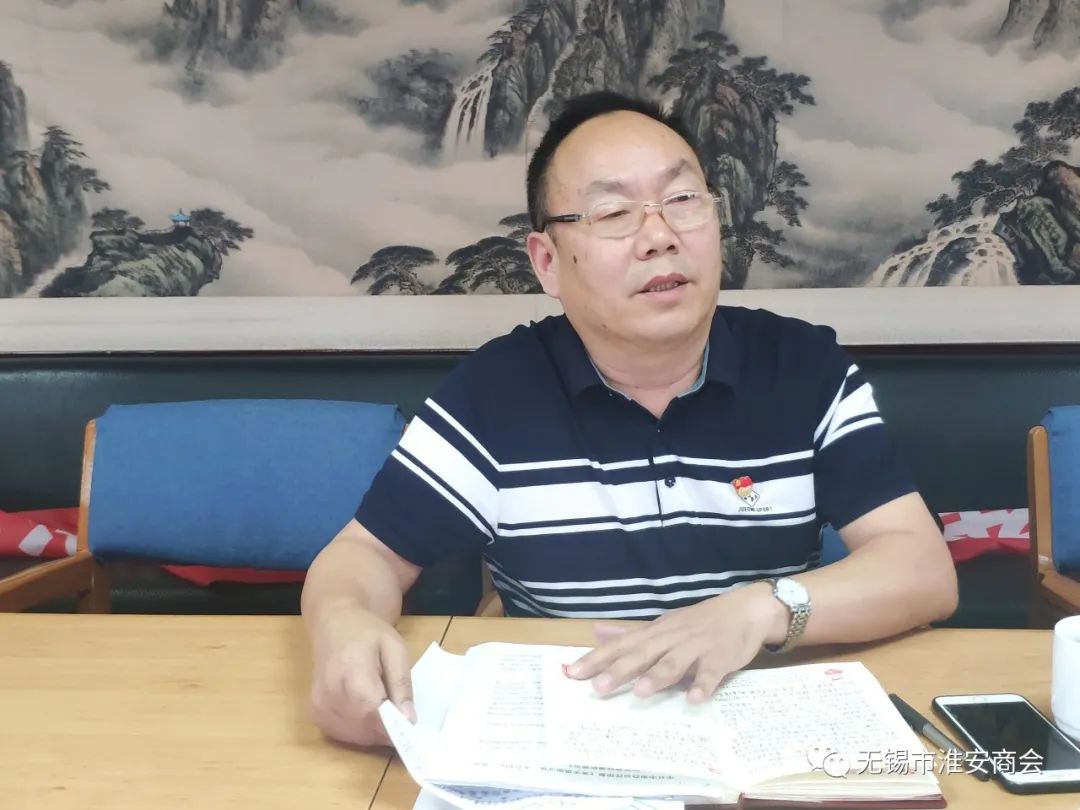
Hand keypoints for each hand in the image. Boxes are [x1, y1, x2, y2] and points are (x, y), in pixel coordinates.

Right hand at [308, 604, 414, 746]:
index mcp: (352, 673)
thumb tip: (409, 719)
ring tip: (385, 711)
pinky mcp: (316, 714)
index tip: (412, 728)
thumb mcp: (395, 648)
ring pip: (356, 736)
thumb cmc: (367, 633)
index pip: (373, 712)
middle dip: (389, 730)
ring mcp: (319, 706)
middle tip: (403, 718)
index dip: (395, 726)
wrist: (333, 625)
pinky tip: (367, 713)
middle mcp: (331, 693)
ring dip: (376, 732)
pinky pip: (344, 735)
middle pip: (366, 728)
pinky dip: (361, 731)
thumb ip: (402, 683)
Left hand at [565, 582, 783, 703]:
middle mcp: (672, 637)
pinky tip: (694, 699)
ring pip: (675, 662)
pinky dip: (703, 685)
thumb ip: (630, 633)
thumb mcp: (662, 624)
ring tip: (641, 692)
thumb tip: (596, 632)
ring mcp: (696, 647)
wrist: (745, 610)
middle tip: (598, 687)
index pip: (621, 645)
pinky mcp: (720, 657)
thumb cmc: (699, 621)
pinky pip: (711, 673)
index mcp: (656, 632)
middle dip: (620, 670)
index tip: (572, 673)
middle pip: (642, 653)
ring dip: (658, 676)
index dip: (597, 658)